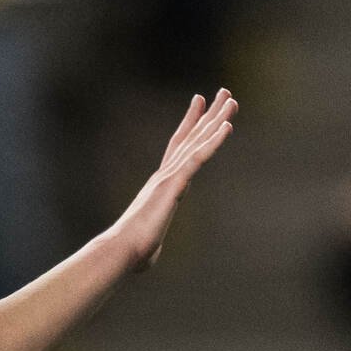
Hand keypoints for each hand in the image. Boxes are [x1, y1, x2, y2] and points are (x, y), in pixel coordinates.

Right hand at [110, 89, 238, 271]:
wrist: (120, 251)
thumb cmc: (131, 252)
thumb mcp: (148, 244)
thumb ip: (152, 242)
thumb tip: (147, 257)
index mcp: (160, 186)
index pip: (178, 149)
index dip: (190, 125)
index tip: (199, 104)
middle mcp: (164, 175)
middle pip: (191, 137)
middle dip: (208, 114)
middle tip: (223, 93)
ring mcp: (169, 178)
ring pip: (196, 142)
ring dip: (215, 119)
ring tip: (230, 98)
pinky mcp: (174, 185)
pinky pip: (198, 158)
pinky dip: (213, 141)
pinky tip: (227, 125)